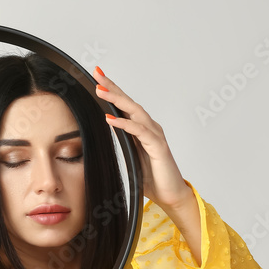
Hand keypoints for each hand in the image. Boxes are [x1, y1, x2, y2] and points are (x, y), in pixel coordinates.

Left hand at [92, 66, 193, 210]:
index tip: (98, 78)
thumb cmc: (153, 178)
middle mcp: (150, 128)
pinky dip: (125, 125)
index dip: (113, 91)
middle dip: (113, 87)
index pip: (125, 106)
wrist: (171, 195)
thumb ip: (123, 144)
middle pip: (129, 103)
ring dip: (117, 100)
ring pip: (135, 112)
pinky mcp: (158, 148)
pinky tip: (111, 119)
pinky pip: (140, 132)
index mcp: (142, 129)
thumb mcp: (132, 158)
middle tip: (98, 73)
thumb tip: (106, 138)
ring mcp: (155, 136)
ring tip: (101, 90)